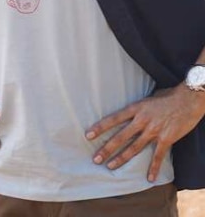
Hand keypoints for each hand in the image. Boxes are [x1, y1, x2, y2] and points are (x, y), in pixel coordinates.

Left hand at [86, 85, 204, 181]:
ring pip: (134, 148)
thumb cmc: (167, 96)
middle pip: (120, 137)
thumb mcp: (146, 98)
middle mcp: (141, 120)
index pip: (113, 119)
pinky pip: (158, 156)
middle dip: (107, 149)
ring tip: (110, 167)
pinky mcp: (166, 138)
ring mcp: (153, 130)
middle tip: (95, 159)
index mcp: (135, 108)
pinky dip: (153, 168)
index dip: (100, 127)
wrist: (188, 99)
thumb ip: (137, 108)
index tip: (88, 135)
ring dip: (121, 158)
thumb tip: (128, 114)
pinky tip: (149, 178)